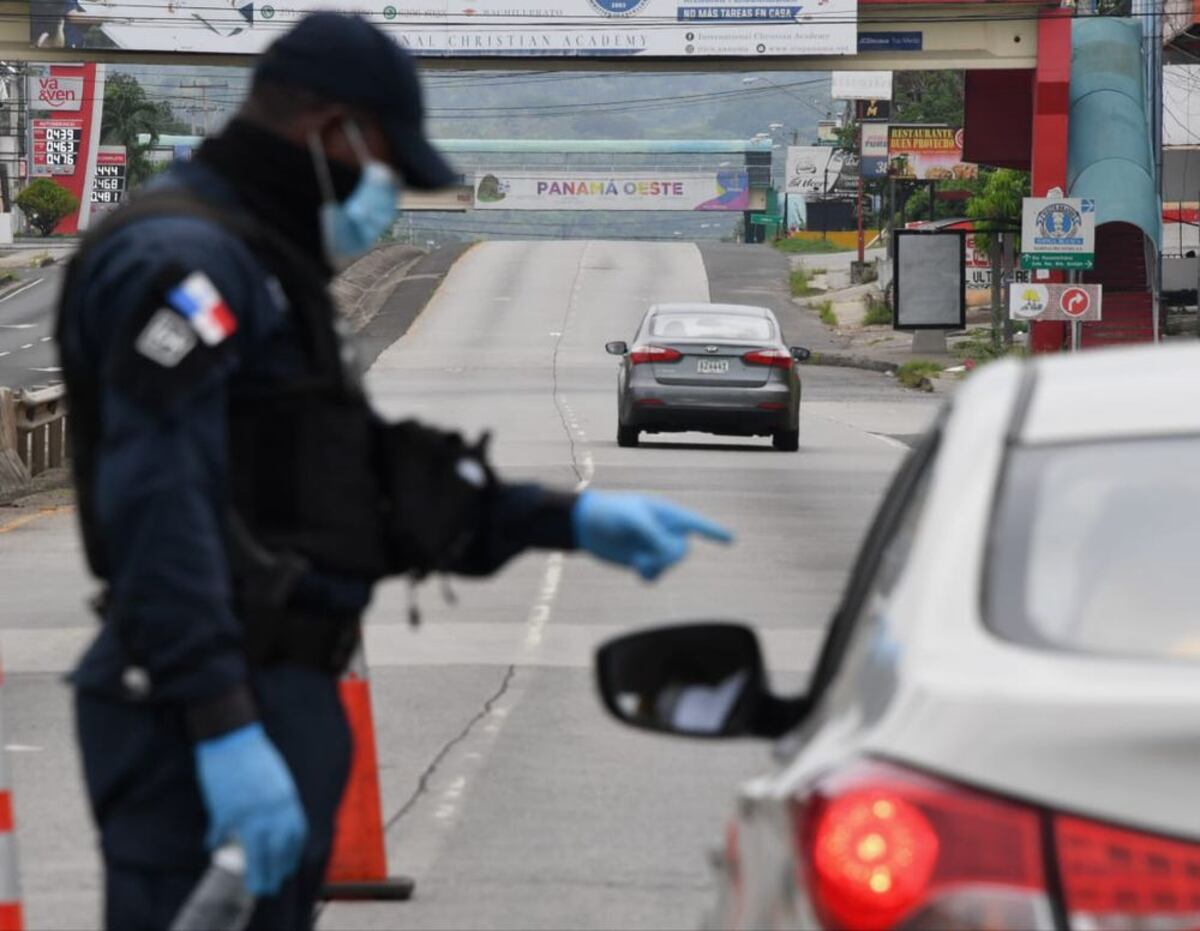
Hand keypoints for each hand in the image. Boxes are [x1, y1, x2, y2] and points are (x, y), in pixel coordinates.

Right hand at [194, 723, 307, 896]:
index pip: (295, 835)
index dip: (291, 856)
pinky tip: (214, 847)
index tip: (287, 870)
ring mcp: (249, 811)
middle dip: (275, 872)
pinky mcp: (225, 809)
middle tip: (270, 887)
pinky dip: (216, 843)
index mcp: (287, 799)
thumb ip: (281, 803)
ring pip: (254, 851)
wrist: (233, 736)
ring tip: (253, 886)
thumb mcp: (278, 780)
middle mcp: (272, 809)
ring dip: (255, 872)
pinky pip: (220, 834)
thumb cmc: (256, 756)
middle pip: (277, 849)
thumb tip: (279, 826)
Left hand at [573, 491, 732, 579]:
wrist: (586, 524)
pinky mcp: (642, 560)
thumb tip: (670, 553)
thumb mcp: (631, 520)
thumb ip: (653, 535)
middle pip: (681, 551)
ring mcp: (654, 546)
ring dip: (656, 566)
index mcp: (666, 513)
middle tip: (644, 555)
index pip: (695, 523)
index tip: (731, 539)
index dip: (714, 531)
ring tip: (637, 561)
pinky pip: (657, 575)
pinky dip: (650, 575)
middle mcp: (664, 530)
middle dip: (666, 557)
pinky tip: (639, 572)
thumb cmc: (609, 513)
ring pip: (670, 564)